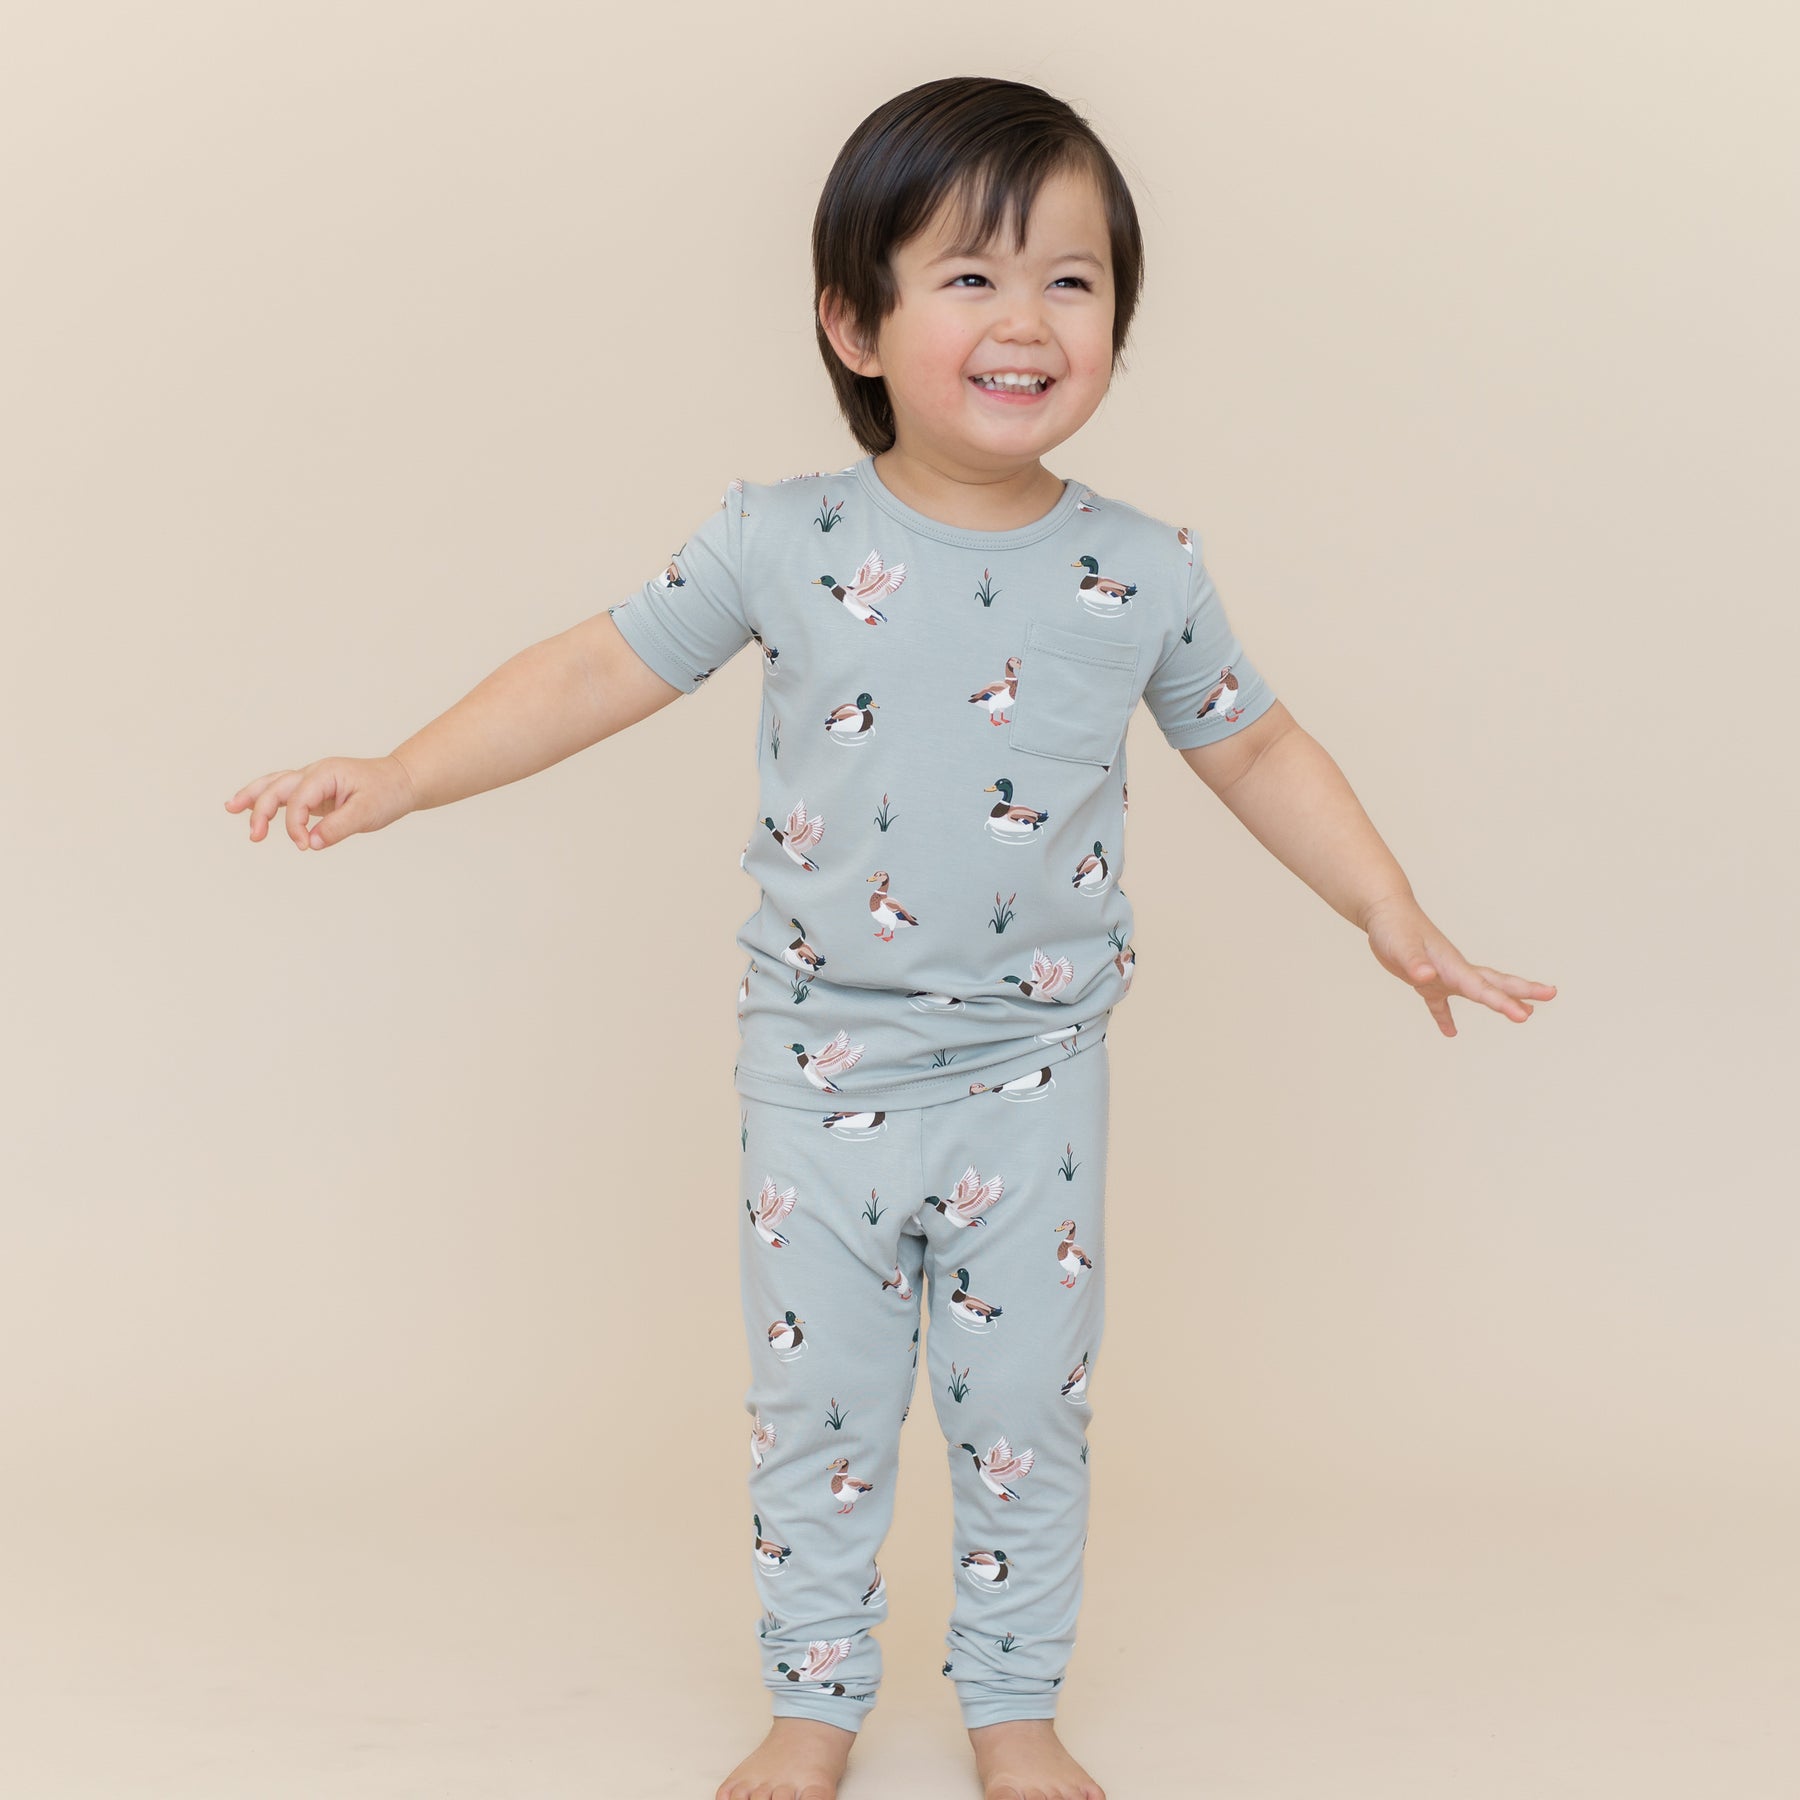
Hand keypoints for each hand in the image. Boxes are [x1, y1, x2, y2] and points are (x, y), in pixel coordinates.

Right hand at [223, 754, 418, 850]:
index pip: (298, 799)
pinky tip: (248, 809)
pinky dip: (265, 800)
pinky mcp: (313, 792)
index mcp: (326, 773)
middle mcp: (314, 773)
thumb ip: (339, 826)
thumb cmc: (387, 792)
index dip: (296, 825)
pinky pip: (284, 794)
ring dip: (252, 797)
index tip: (306, 846)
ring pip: (274, 784)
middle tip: (255, 837)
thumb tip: (313, 842)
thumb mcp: (368, 811)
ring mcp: (312, 781)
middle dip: (261, 810)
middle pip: (277, 787)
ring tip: (230, 808)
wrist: (402, 781)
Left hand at [1361, 895, 1556, 1037]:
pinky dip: (1445, 1017)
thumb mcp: (1401, 947)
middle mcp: (1454, 970)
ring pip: (1478, 990)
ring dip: (1499, 1001)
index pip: (1482, 988)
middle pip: (1494, 983)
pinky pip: (1439, 1003)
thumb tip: (1427, 978)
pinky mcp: (1425, 980)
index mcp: (1452, 965)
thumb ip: (1414, 963)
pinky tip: (1450, 1032)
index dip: (1503, 1002)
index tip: (1526, 1015)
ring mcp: (1442, 975)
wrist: (1383, 911)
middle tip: (1551, 994)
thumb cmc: (1394, 927)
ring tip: (1525, 1014)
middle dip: (1522, 992)